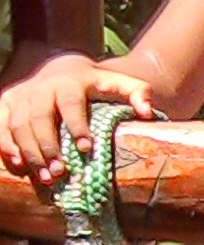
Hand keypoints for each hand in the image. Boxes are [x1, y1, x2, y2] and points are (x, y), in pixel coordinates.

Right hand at [0, 56, 159, 182]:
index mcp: (68, 82)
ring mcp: (19, 96)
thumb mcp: (118, 83)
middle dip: (48, 146)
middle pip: (39, 118)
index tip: (86, 148)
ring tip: (46, 177)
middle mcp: (39, 88)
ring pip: (17, 126)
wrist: (60, 67)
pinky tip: (19, 166)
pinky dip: (6, 147)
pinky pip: (0, 127)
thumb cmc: (94, 83)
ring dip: (29, 153)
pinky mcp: (5, 104)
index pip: (70, 103)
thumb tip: (148, 112)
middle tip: (61, 172)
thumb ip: (138, 93)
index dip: (76, 125)